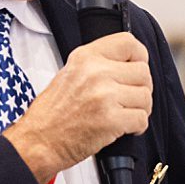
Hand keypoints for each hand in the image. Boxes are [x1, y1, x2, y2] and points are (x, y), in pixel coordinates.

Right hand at [2, 32, 149, 183]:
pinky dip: (138, 127)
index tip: (136, 68)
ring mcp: (104, 95)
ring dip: (140, 109)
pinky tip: (124, 128)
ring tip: (125, 114)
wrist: (38, 141)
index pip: (128, 42)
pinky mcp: (111, 119)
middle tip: (129, 99)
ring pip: (146, 96)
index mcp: (86, 57)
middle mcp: (96, 72)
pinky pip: (142, 118)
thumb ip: (97, 65)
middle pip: (143, 71)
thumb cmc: (52, 114)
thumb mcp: (69, 74)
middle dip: (141, 88)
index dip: (139, 56)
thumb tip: (128, 64)